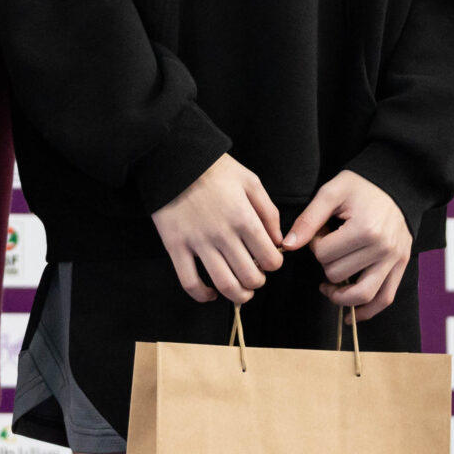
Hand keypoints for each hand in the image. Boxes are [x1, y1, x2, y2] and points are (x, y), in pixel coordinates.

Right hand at [153, 155, 285, 304]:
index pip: (269, 259)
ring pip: (224, 285)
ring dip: (238, 295)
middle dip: (257, 282)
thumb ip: (268, 211)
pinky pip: (189, 282)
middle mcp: (223, 234)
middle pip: (249, 277)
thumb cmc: (215, 168)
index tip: (268, 260)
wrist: (174, 157)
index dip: (273, 265)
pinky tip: (211, 294)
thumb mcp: (250, 181)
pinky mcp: (175, 247)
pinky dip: (202, 295)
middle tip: (255, 276)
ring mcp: (198, 243)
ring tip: (241, 291)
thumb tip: (278, 240)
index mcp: (244, 218)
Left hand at [283, 170, 411, 320]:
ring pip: (361, 295)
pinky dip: (366, 312)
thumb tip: (287, 246)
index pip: (324, 254)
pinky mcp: (401, 267)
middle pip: (339, 274)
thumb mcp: (331, 192)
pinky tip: (350, 314)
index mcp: (365, 229)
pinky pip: (384, 299)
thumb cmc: (361, 187)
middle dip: (327, 263)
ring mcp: (394, 260)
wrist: (396, 185)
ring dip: (339, 296)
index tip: (321, 233)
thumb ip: (308, 220)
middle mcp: (383, 248)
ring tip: (328, 288)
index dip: (315, 245)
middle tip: (329, 247)